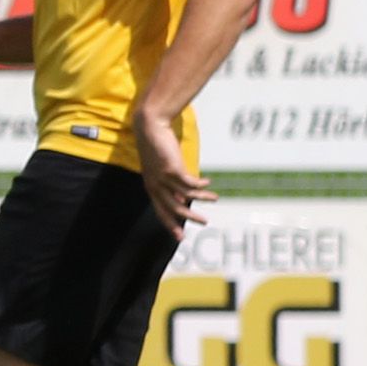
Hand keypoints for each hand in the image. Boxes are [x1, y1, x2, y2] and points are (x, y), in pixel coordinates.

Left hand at [136, 108, 214, 228]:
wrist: (151, 128)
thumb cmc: (157, 149)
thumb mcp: (161, 171)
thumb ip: (170, 186)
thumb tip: (182, 200)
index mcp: (151, 187)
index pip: (160, 211)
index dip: (170, 224)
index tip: (180, 237)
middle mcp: (155, 185)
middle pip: (173, 208)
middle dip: (189, 218)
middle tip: (204, 223)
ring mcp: (163, 178)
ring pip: (186, 196)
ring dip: (203, 198)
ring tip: (215, 199)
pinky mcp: (172, 169)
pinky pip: (191, 183)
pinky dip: (201, 185)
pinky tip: (208, 182)